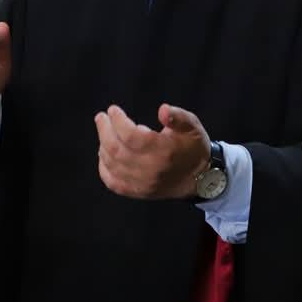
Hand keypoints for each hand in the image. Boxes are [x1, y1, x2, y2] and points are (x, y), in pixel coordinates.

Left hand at [94, 104, 210, 199]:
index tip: (112, 109)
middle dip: (104, 131)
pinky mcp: (138, 192)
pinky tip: (104, 154)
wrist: (200, 179)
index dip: (118, 121)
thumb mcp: (192, 127)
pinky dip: (104, 167)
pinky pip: (113, 183)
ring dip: (103, 146)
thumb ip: (178, 117)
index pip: (131, 135)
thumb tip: (162, 109)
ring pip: (112, 165)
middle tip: (101, 117)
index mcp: (163, 151)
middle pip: (117, 150)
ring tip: (105, 131)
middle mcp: (151, 169)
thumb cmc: (193, 148)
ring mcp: (143, 183)